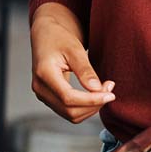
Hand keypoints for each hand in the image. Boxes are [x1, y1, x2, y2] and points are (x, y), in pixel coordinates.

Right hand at [31, 5, 114, 122]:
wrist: (45, 36)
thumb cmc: (59, 38)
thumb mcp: (74, 49)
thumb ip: (85, 70)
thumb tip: (97, 90)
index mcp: (43, 73)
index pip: (68, 98)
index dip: (92, 100)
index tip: (111, 94)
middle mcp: (39, 88)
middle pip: (70, 110)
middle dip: (94, 104)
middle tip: (109, 88)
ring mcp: (42, 94)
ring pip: (71, 115)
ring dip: (91, 107)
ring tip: (103, 90)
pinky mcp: (49, 98)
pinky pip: (69, 112)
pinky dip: (85, 107)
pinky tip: (94, 94)